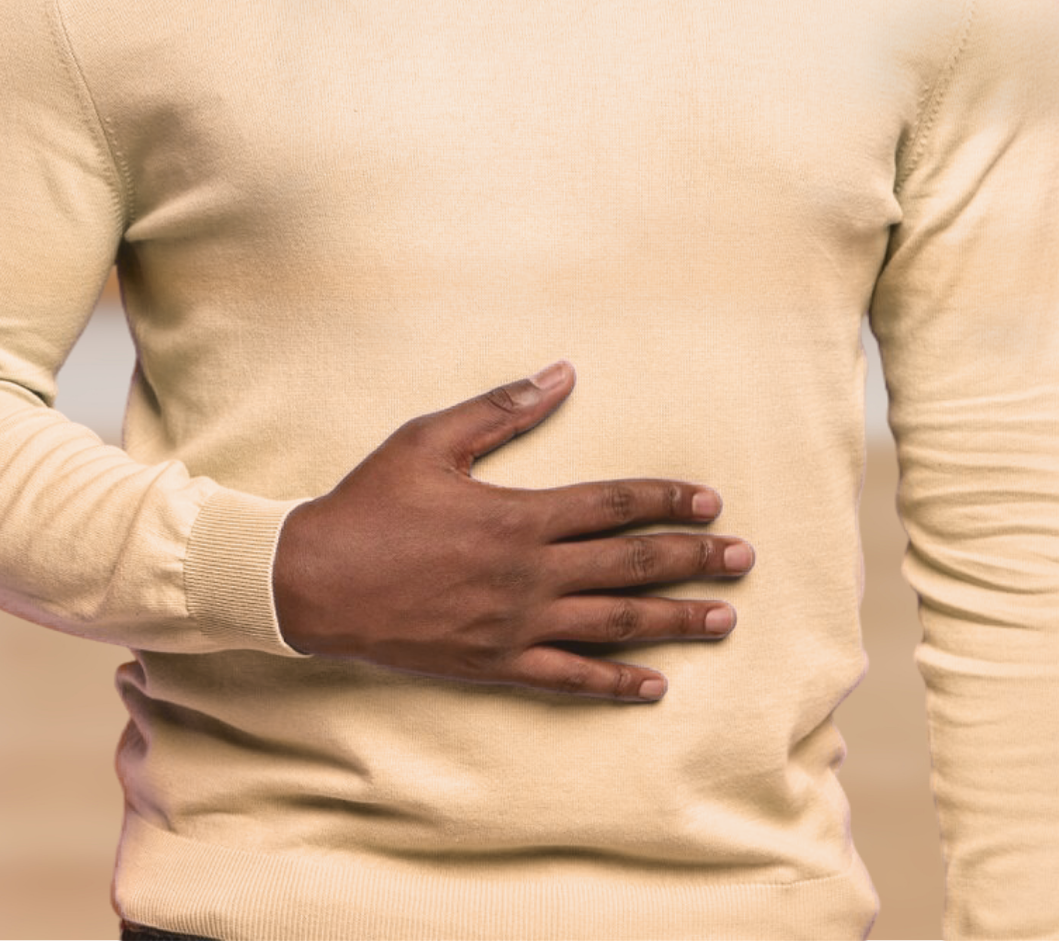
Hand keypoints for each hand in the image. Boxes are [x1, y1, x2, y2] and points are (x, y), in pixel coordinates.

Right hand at [270, 360, 753, 701]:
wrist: (314, 583)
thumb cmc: (368, 505)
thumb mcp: (427, 441)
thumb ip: (500, 409)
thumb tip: (561, 374)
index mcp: (518, 515)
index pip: (614, 504)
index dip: (667, 500)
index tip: (710, 501)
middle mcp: (529, 573)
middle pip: (632, 565)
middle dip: (695, 559)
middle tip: (745, 558)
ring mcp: (517, 624)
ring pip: (617, 624)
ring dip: (677, 620)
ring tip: (725, 619)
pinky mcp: (498, 663)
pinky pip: (572, 679)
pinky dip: (618, 683)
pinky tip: (656, 685)